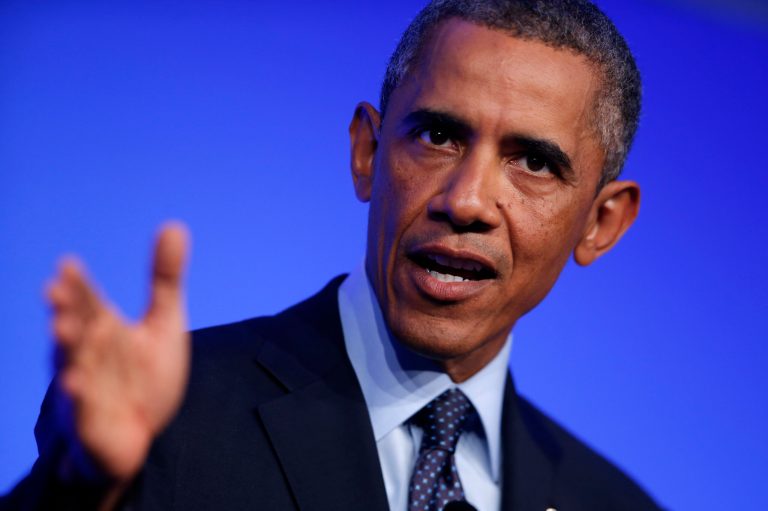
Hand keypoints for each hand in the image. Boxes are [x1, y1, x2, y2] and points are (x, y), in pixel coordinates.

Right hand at [47, 223, 190, 483]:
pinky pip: (81, 408)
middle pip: (76, 327)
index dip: (79, 284)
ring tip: (61, 327)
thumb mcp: (163, 323)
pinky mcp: (89, 420)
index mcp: (103, 328)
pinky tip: (74, 383)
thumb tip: (173, 224)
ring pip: (71, 364)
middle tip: (55, 289)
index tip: (68, 264)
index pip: (88, 300)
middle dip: (66, 310)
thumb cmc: (143, 376)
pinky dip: (77, 396)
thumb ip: (164, 279)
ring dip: (66, 347)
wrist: (140, 434)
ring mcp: (84, 386)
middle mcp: (88, 353)